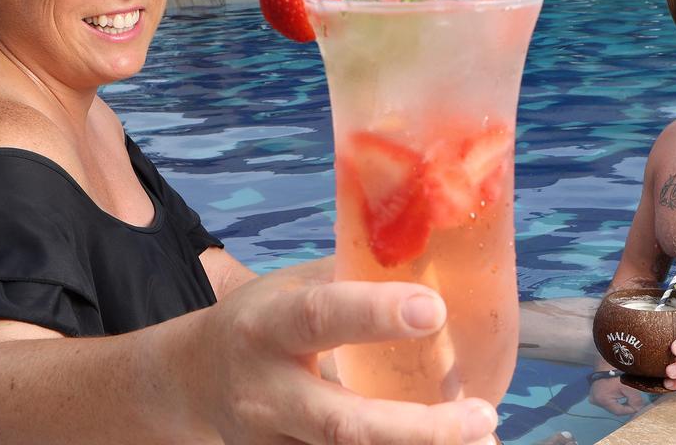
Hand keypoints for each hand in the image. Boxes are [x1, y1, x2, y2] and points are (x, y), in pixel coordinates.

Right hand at [197, 258, 499, 444]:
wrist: (192, 380)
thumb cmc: (264, 322)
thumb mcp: (293, 286)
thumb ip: (355, 274)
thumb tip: (440, 249)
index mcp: (267, 325)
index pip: (320, 317)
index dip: (375, 314)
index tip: (434, 310)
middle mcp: (266, 393)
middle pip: (344, 425)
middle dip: (418, 429)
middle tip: (483, 416)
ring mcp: (272, 444)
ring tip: (484, 442)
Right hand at [588, 377, 650, 415]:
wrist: (610, 357)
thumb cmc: (619, 372)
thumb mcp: (630, 388)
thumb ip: (635, 402)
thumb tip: (637, 409)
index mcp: (602, 400)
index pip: (619, 412)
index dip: (630, 410)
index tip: (639, 406)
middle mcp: (594, 399)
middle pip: (614, 408)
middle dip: (624, 405)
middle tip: (634, 400)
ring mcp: (592, 394)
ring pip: (611, 403)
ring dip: (619, 401)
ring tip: (628, 395)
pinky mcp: (594, 389)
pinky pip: (606, 397)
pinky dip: (614, 396)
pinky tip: (620, 391)